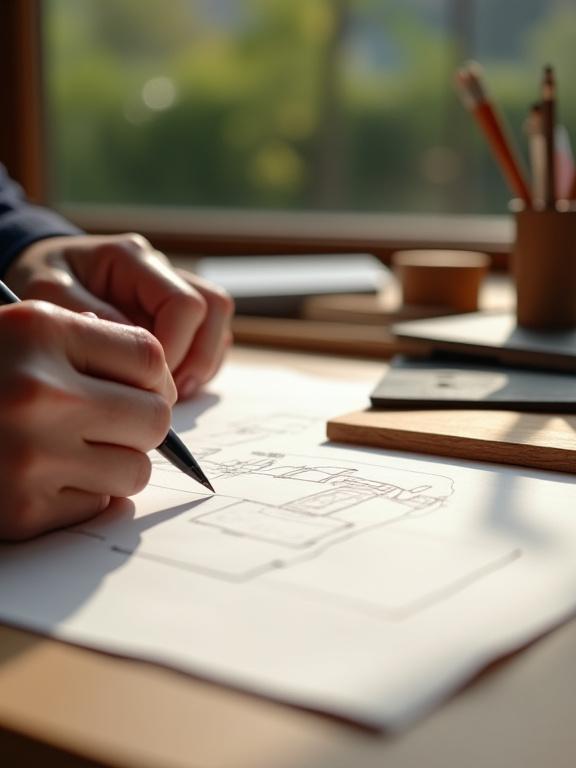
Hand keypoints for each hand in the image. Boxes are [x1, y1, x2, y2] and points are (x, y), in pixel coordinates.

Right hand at [0, 301, 176, 540]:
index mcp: (40, 332)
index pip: (149, 357)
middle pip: (155, 419)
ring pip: (134, 471)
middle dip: (142, 424)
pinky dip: (82, 493)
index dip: (155, 378)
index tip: (142, 389)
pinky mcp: (20, 511)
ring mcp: (28, 457)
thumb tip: (161, 384)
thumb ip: (90, 344)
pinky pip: (96, 505)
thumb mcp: (23, 330)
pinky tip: (44, 474)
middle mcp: (37, 393)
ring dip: (117, 463)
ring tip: (77, 447)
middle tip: (112, 422)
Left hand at [5, 234, 233, 398]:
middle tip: (168, 392)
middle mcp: (161, 271)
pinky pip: (210, 338)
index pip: (184, 304)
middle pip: (215, 309)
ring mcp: (173, 290)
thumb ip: (87, 316)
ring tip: (174, 391)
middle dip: (196, 359)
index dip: (175, 348)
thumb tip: (136, 350)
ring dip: (203, 362)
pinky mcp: (176, 315)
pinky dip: (200, 365)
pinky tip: (173, 384)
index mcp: (131, 259)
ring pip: (219, 323)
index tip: (146, 380)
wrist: (41, 275)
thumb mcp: (46, 294)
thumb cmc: (41, 282)